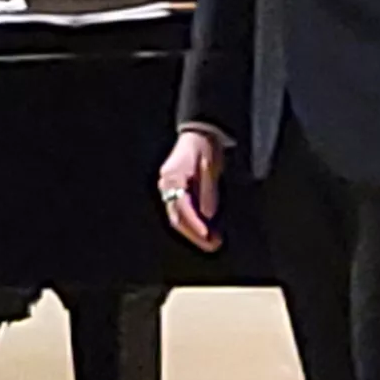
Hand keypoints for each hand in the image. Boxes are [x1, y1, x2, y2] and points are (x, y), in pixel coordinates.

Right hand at [157, 127, 225, 251]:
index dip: (195, 223)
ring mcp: (168, 189)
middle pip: (177, 217)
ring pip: (178, 218)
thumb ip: (207, 190)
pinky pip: (181, 213)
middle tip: (213, 245)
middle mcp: (166, 185)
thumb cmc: (205, 146)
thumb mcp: (210, 166)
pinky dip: (193, 223)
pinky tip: (206, 231)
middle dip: (195, 234)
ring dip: (194, 232)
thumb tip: (208, 214)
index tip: (207, 235)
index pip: (182, 206)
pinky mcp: (175, 192)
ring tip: (212, 242)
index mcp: (173, 177)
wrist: (200, 133)